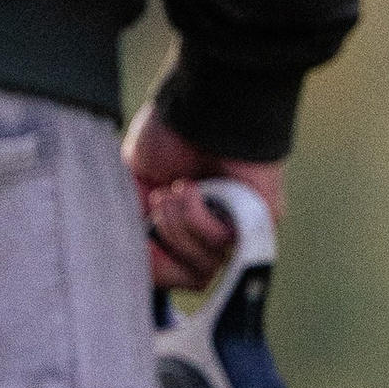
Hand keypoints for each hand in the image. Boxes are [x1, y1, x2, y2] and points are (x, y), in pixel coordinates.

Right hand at [124, 105, 286, 294]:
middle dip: (164, 239)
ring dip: (178, 225)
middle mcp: (216, 235)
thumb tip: (133, 262)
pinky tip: (194, 187)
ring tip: (176, 189)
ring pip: (203, 267)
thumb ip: (132, 225)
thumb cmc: (171, 135)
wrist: (200, 107)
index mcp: (187, 228)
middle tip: (160, 199)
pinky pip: (220, 244)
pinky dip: (197, 216)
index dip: (154, 266)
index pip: (174, 277)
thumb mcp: (134, 185)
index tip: (143, 231)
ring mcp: (238, 231)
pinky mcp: (256, 221)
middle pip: (191, 280)